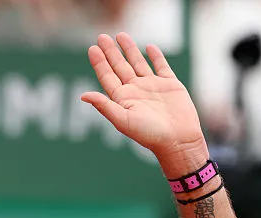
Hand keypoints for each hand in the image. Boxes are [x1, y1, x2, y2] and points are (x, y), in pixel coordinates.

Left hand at [81, 33, 207, 171]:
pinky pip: (161, 66)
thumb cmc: (149, 134)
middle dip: (111, 52)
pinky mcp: (170, 85)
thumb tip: (83, 95)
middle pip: (120, 67)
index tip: (92, 48)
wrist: (178, 140)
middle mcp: (136, 91)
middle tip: (102, 37)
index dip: (100, 63)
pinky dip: (156, 56)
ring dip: (130, 50)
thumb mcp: (122, 120)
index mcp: (123, 99)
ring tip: (121, 35)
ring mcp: (153, 87)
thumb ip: (104, 106)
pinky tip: (149, 47)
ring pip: (138, 63)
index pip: (107, 77)